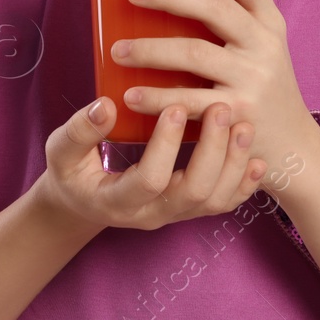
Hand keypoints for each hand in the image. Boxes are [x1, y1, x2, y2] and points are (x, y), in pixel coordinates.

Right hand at [36, 96, 267, 232]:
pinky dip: (244, 184)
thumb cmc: (72, 172)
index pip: (150, 179)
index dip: (165, 145)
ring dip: (234, 164)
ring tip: (244, 125)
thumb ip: (79, 131)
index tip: (175, 105)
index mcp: (118, 201)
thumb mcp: (61, 153)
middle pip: (194, 192)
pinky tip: (257, 159)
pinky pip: (224, 204)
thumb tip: (106, 105)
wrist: (85, 201)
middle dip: (212, 150)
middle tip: (221, 107)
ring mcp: (175, 214)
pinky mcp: (191, 209)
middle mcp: (152, 214)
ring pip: (215, 201)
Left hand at [110, 0, 317, 176]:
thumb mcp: (261, 47)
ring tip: (118, 49)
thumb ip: (232, 21)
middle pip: (216, 8)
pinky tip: (130, 94)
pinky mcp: (238, 116)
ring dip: (151, 49)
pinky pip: (189, 102)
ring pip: (195, 54)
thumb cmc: (264, 88)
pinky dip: (156, 98)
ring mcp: (253, 80)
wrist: (295, 148)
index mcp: (268, 22)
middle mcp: (264, 46)